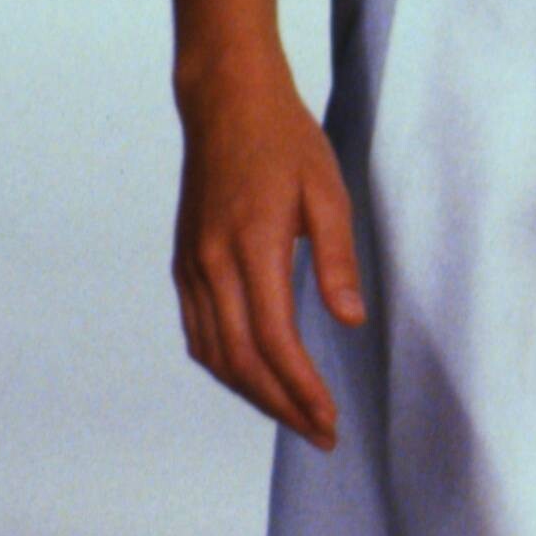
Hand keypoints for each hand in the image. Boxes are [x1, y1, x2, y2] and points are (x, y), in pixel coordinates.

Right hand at [172, 55, 364, 448]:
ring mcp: (192, 266)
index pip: (275, 340)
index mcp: (251, 246)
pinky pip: (199, 331)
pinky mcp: (185, 262)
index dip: (302, 388)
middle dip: (282, 405)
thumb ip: (338, 259)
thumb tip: (350, 321)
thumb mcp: (328, 192)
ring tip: (293, 416)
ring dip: (253, 393)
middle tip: (320, 434)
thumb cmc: (284, 141)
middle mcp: (212, 264)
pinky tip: (252, 378)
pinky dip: (225, 366)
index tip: (329, 419)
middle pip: (241, 359)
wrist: (225, 101)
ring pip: (214, 353)